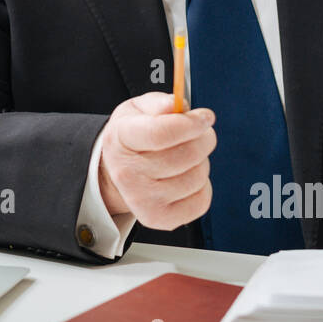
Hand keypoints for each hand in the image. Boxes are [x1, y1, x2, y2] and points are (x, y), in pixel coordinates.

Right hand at [96, 92, 215, 230]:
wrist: (117, 172)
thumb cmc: (132, 138)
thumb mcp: (137, 110)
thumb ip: (158, 103)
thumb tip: (175, 105)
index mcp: (121, 138)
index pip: (162, 132)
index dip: (191, 123)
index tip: (205, 117)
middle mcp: (128, 173)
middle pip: (187, 155)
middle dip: (203, 138)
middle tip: (199, 133)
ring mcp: (143, 200)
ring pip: (198, 176)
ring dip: (201, 162)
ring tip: (187, 157)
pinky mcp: (160, 219)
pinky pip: (201, 200)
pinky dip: (202, 187)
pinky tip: (186, 177)